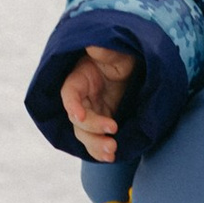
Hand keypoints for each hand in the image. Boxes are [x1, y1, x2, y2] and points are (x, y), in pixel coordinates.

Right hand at [61, 43, 138, 160]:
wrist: (134, 64)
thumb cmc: (122, 53)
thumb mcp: (117, 50)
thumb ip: (106, 50)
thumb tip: (94, 45)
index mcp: (78, 78)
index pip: (69, 94)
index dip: (72, 105)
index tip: (80, 116)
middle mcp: (81, 98)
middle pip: (77, 120)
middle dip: (92, 130)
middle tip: (112, 135)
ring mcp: (91, 111)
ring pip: (84, 134)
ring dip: (96, 145)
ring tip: (112, 152)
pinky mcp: (102, 121)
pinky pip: (95, 139)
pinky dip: (100, 150)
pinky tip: (111, 157)